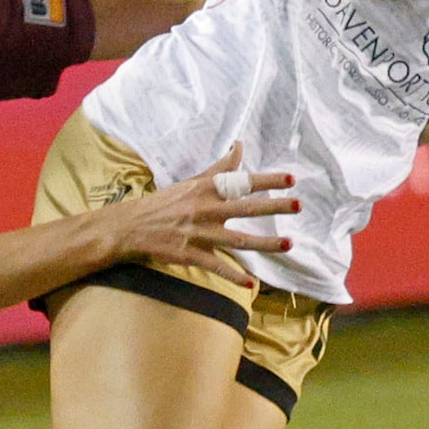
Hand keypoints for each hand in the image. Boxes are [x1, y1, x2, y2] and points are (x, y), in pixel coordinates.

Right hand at [106, 143, 298, 288]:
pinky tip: (251, 283)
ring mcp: (199, 233)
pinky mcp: (190, 254)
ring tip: (289, 244)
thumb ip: (219, 167)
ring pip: (238, 240)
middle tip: (299, 205)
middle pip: (246, 208)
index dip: (267, 180)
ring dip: (265, 243)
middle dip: (274, 206)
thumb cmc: (164, 203)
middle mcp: (205, 209)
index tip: (292, 179)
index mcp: (206, 190)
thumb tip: (239, 146)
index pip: (242, 181)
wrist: (129, 227)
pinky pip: (217, 266)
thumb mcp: (192, 182)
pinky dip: (234, 275)